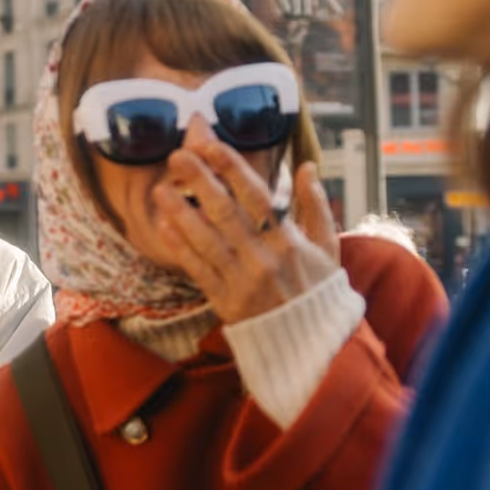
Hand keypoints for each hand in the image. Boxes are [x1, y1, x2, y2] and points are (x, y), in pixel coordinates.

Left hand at [154, 120, 340, 324]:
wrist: (312, 344)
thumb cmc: (317, 289)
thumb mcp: (327, 247)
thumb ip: (316, 205)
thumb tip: (307, 167)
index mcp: (289, 240)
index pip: (256, 196)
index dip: (232, 168)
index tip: (212, 144)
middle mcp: (263, 257)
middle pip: (226, 212)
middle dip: (200, 181)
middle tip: (177, 156)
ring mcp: (242, 280)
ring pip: (206, 240)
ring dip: (181, 212)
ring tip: (161, 189)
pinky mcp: (224, 300)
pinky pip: (198, 269)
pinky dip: (180, 247)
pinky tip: (163, 226)